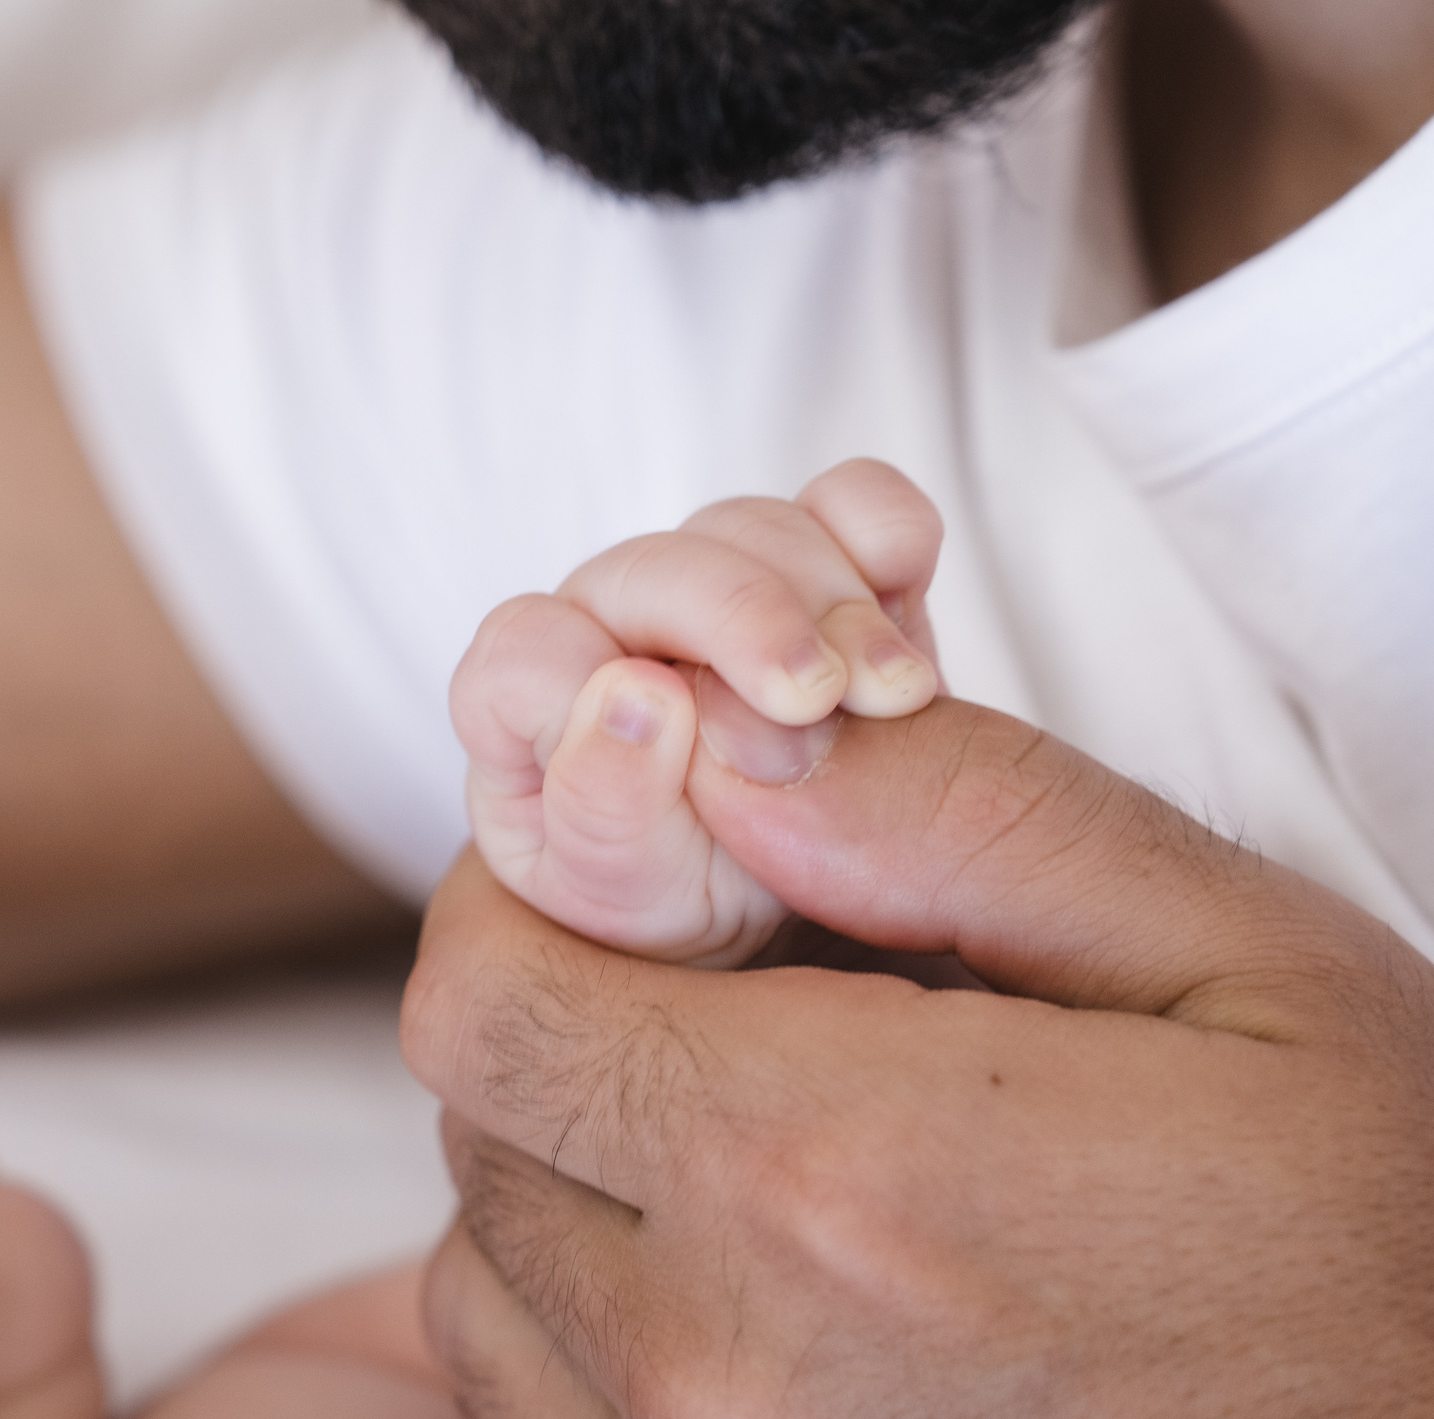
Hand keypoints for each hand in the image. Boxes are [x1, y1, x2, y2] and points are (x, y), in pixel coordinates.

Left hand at [404, 696, 1433, 1418]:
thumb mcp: (1249, 958)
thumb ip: (950, 818)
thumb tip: (716, 741)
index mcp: (835, 1174)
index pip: (484, 999)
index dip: (527, 899)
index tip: (638, 878)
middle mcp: (733, 1391)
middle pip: (481, 1146)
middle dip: (569, 1037)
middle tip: (741, 1010)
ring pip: (483, 1320)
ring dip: (568, 1209)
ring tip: (760, 1174)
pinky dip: (584, 1392)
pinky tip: (751, 1342)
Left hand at [450, 460, 939, 966]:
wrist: (784, 903)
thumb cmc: (673, 895)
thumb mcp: (626, 889)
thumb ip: (606, 803)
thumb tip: (635, 691)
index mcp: (523, 694)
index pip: (529, 650)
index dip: (603, 689)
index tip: (700, 751)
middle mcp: (606, 615)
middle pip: (655, 565)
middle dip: (744, 617)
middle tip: (818, 698)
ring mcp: (715, 580)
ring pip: (754, 528)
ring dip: (834, 604)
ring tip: (893, 698)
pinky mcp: (819, 564)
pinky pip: (852, 500)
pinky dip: (889, 534)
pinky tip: (910, 607)